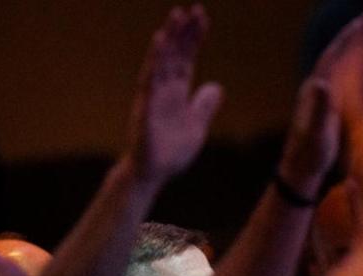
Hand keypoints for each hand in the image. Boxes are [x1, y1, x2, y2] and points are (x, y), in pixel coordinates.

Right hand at [128, 5, 222, 184]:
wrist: (156, 173)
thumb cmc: (172, 152)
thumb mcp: (197, 126)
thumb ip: (205, 106)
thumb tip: (216, 86)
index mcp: (178, 92)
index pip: (187, 59)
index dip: (194, 39)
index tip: (202, 18)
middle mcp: (165, 88)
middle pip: (175, 54)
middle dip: (183, 31)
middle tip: (191, 8)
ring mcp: (154, 95)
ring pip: (162, 60)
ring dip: (169, 37)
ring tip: (175, 15)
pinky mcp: (146, 105)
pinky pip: (150, 77)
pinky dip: (156, 59)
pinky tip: (160, 41)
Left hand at [278, 11, 362, 191]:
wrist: (300, 174)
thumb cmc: (310, 156)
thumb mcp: (316, 133)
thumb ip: (320, 109)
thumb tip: (322, 81)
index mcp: (316, 91)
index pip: (334, 55)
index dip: (350, 37)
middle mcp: (316, 90)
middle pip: (336, 55)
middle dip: (353, 37)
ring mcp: (320, 100)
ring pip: (340, 67)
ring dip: (355, 50)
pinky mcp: (326, 110)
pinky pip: (344, 82)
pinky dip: (356, 70)